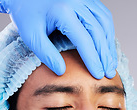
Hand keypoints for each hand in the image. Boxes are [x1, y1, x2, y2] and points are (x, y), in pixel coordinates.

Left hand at [0, 0, 116, 78]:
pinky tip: (106, 45)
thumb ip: (47, 54)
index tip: (98, 75)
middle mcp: (77, 2)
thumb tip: (62, 71)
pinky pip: (102, 15)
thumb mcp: (31, 36)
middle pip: (98, 32)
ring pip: (104, 23)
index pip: (84, 40)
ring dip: (109, 44)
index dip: (92, 60)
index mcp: (63, 12)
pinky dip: (106, 32)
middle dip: (105, 55)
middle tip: (109, 72)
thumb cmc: (26, 14)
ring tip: (110, 62)